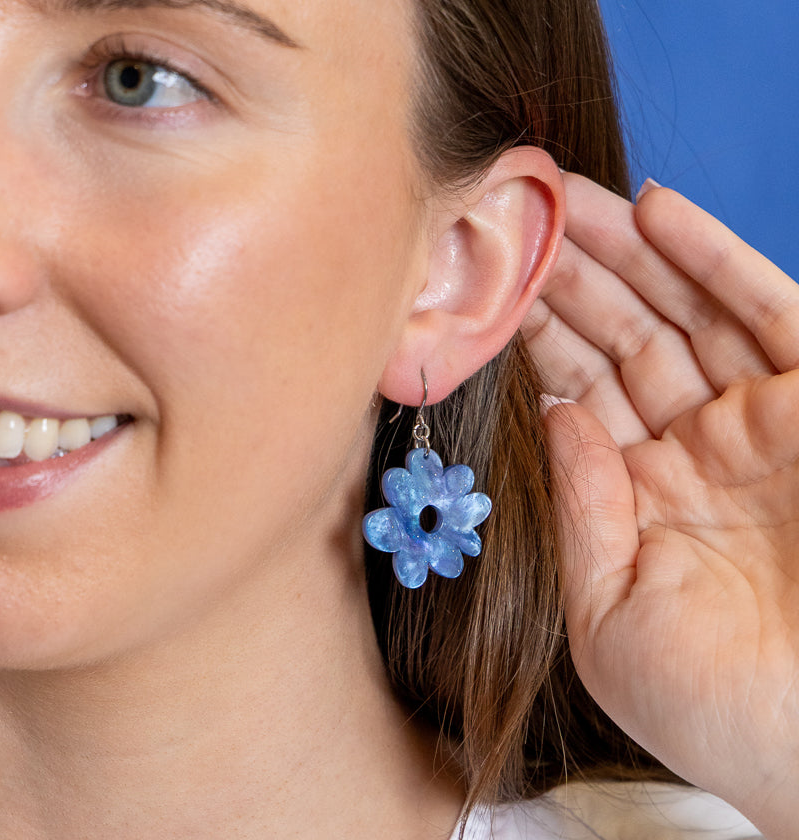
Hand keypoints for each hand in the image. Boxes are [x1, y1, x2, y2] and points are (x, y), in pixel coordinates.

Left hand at [523, 174, 798, 837]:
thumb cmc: (717, 707)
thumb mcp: (608, 617)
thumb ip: (581, 511)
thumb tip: (555, 419)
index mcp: (638, 495)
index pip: (574, 391)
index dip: (531, 336)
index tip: (484, 288)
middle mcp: (695, 447)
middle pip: (621, 336)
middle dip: (567, 277)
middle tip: (514, 218)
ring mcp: (760, 420)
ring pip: (682, 308)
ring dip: (624, 249)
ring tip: (565, 198)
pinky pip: (769, 308)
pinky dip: (712, 255)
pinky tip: (655, 208)